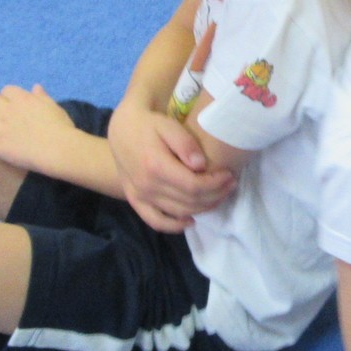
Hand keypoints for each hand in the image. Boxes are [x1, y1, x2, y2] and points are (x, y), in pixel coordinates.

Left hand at [0, 84, 76, 174]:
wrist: (57, 149)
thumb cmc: (61, 130)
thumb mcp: (54, 108)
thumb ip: (42, 97)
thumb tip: (36, 87)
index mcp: (24, 98)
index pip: (8, 90)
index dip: (5, 95)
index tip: (4, 101)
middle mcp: (9, 107)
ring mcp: (0, 123)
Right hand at [107, 99, 234, 232]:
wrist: (121, 129)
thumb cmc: (148, 124)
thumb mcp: (168, 125)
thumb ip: (185, 144)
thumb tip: (200, 165)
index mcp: (156, 166)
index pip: (193, 185)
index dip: (215, 184)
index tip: (228, 176)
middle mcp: (147, 186)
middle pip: (189, 201)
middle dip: (215, 195)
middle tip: (230, 185)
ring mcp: (140, 196)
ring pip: (178, 212)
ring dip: (202, 208)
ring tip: (219, 196)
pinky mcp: (135, 201)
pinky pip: (155, 221)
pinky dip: (174, 226)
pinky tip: (191, 221)